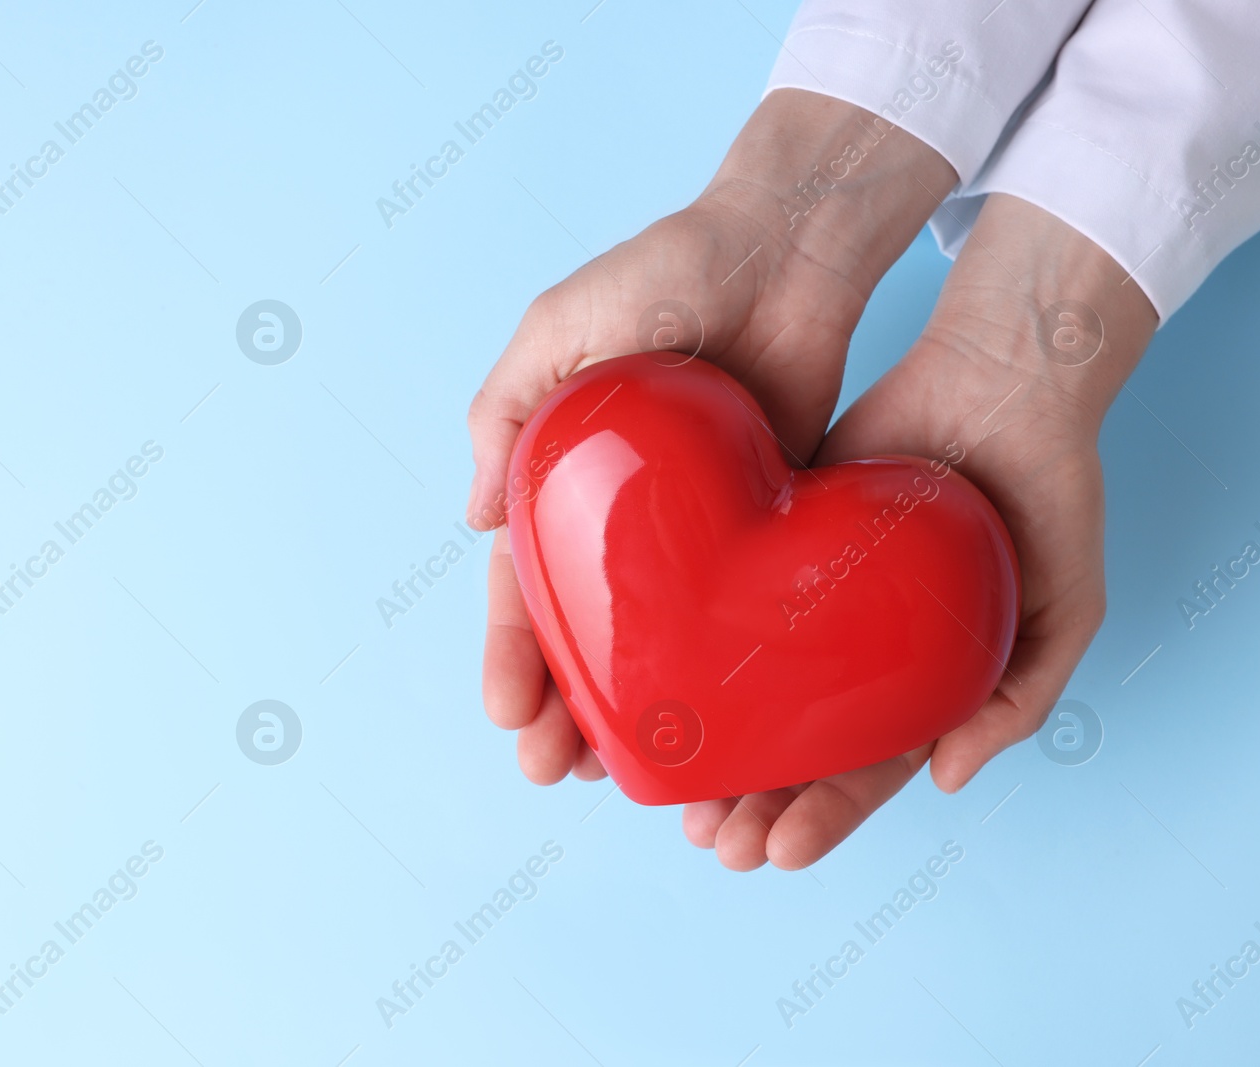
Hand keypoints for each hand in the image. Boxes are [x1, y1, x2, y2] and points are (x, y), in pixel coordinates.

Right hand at [469, 90, 958, 786]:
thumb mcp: (558, 326)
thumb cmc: (664, 269)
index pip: (528, 583)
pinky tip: (719, 730)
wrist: (787, 246)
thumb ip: (503, 414)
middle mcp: (622, 516)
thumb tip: (473, 523)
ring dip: (635, 709)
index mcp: (562, 475)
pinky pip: (738, 618)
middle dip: (563, 705)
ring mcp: (695, 532)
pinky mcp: (766, 533)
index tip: (508, 716)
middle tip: (556, 772)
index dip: (513, 652)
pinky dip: (721, 677)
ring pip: (659, 642)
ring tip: (622, 773)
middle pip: (588, 631)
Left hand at [682, 193, 1157, 868]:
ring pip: (750, 684)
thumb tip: (947, 778)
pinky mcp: (774, 538)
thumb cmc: (1047, 491)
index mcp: (922, 675)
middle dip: (754, 801)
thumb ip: (1021, 695)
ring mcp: (812, 596)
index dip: (823, 814)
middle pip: (794, 740)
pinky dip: (691, 647)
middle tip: (713, 843)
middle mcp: (860, 645)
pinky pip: (723, 602)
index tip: (778, 853)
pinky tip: (655, 687)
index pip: (864, 763)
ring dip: (715, 744)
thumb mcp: (1064, 605)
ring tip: (677, 795)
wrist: (1000, 374)